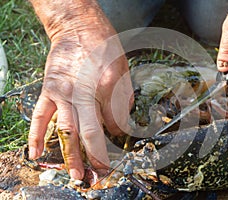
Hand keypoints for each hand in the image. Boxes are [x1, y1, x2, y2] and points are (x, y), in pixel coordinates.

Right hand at [28, 0, 132, 178]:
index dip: (118, 134)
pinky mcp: (49, 89)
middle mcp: (84, 93)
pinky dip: (36, 136)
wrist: (77, 26)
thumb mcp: (124, 69)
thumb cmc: (104, 46)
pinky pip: (40, 116)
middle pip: (91, 133)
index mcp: (107, 86)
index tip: (118, 137)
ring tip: (75, 173)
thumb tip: (121, 122)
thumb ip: (124, 97)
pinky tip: (36, 153)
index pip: (115, 123)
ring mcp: (63, 92)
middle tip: (100, 172)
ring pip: (67, 130)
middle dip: (97, 157)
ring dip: (71, 154)